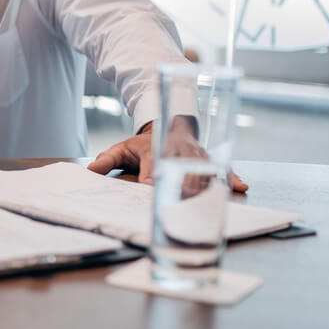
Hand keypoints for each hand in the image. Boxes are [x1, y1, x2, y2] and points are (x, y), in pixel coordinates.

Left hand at [87, 121, 248, 192]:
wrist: (167, 125)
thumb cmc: (142, 145)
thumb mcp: (121, 149)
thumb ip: (106, 161)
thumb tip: (88, 171)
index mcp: (154, 149)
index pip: (153, 166)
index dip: (151, 179)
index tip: (150, 189)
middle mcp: (177, 150)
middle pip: (181, 168)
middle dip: (182, 185)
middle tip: (183, 201)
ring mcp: (195, 153)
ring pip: (202, 169)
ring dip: (204, 185)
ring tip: (206, 203)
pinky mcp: (208, 158)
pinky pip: (220, 168)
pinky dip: (231, 177)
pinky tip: (241, 186)